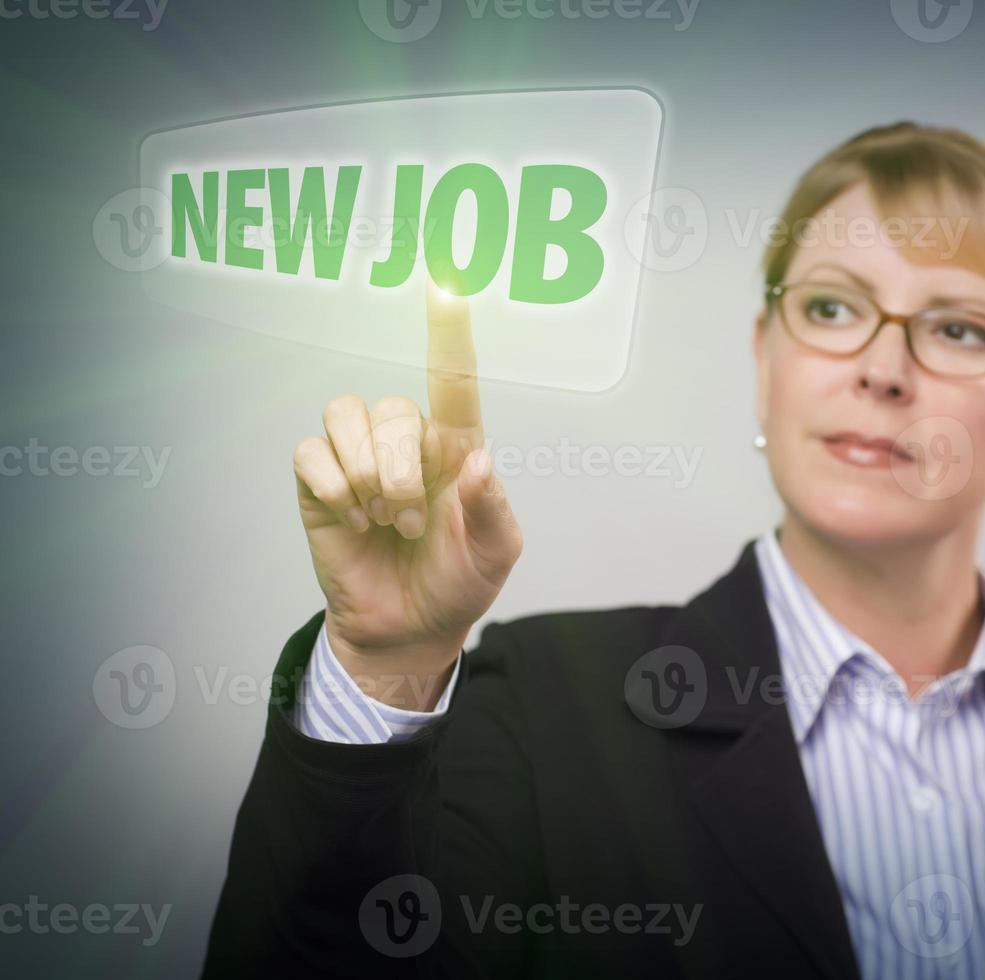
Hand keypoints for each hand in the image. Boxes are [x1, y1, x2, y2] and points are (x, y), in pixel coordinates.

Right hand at [291, 286, 521, 707]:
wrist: (408, 630)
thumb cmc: (458, 583)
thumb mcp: (495, 554)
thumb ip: (492, 509)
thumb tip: (476, 462)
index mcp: (457, 447)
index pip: (453, 378)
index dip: (449, 330)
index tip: (445, 283)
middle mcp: (407, 441)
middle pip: (392, 410)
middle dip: (400, 473)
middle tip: (413, 523)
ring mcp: (359, 458)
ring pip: (347, 415)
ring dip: (365, 474)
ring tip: (383, 519)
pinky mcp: (319, 483)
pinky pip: (309, 451)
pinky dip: (332, 488)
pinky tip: (352, 520)